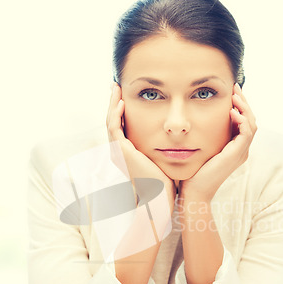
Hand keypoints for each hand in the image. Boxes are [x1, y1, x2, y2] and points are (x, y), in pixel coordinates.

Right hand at [106, 82, 176, 209]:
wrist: (160, 196)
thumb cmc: (165, 182)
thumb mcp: (161, 160)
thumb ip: (160, 148)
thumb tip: (172, 139)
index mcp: (126, 153)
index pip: (120, 126)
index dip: (120, 111)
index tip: (125, 96)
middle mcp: (119, 152)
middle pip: (112, 121)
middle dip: (113, 103)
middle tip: (117, 87)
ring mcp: (118, 152)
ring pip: (110, 122)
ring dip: (113, 104)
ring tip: (117, 88)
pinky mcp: (122, 151)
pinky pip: (114, 127)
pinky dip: (116, 114)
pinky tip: (122, 102)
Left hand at [179, 83, 256, 201]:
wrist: (194, 190)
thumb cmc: (193, 172)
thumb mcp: (201, 148)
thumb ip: (205, 135)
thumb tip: (196, 119)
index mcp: (234, 148)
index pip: (244, 122)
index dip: (239, 105)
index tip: (231, 91)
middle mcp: (241, 150)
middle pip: (250, 120)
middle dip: (244, 102)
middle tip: (235, 87)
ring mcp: (241, 152)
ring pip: (252, 124)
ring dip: (245, 107)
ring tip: (235, 96)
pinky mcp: (237, 154)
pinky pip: (247, 132)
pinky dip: (242, 120)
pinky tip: (232, 111)